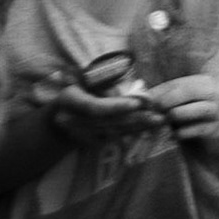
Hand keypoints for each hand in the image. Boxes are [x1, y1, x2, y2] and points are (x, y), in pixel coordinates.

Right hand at [35, 79, 159, 145]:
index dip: (116, 106)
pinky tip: (148, 127)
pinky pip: (114, 137)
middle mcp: (71, 119)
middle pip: (107, 121)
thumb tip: (133, 88)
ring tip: (159, 121)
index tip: (137, 103)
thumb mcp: (86, 78)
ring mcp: (79, 132)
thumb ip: (105, 82)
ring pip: (113, 131)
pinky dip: (132, 132)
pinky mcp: (89, 140)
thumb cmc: (78, 86)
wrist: (60, 113)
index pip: (93, 106)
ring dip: (138, 127)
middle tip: (158, 114)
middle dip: (135, 118)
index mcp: (68, 98)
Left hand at [146, 75, 218, 147]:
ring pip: (182, 112)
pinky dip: (177, 134)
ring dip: (169, 119)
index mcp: (203, 82)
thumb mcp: (184, 103)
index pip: (174, 84)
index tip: (142, 104)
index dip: (156, 93)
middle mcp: (212, 92)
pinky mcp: (215, 128)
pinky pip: (189, 130)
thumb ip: (166, 97)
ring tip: (165, 124)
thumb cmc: (197, 116)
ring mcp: (215, 110)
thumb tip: (140, 97)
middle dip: (162, 103)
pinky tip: (174, 136)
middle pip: (182, 92)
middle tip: (152, 114)